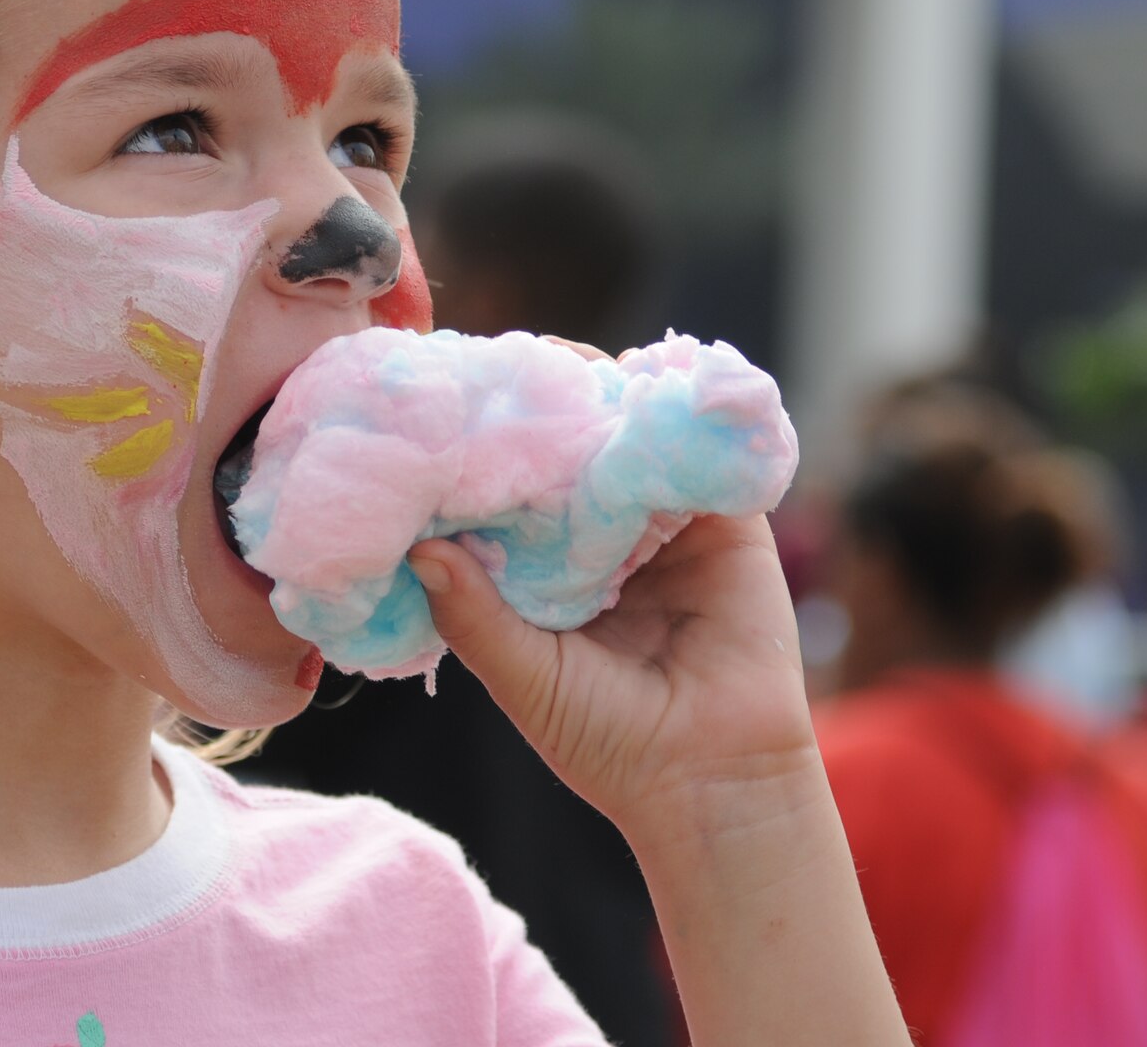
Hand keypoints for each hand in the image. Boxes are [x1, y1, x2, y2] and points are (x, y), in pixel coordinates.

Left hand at [407, 343, 815, 841]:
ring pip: (629, 437)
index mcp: (546, 566)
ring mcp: (665, 523)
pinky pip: (700, 456)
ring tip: (554, 362)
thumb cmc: (607, 742)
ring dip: (597, 396)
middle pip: (567, 447)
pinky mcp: (728, 523)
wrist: (712, 783)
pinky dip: (670, 419)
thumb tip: (418, 548)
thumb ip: (472, 615)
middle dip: (534, 407)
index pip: (508, 488)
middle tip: (492, 367)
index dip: (479, 450)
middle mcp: (602, 534)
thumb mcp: (523, 675)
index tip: (439, 409)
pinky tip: (633, 391)